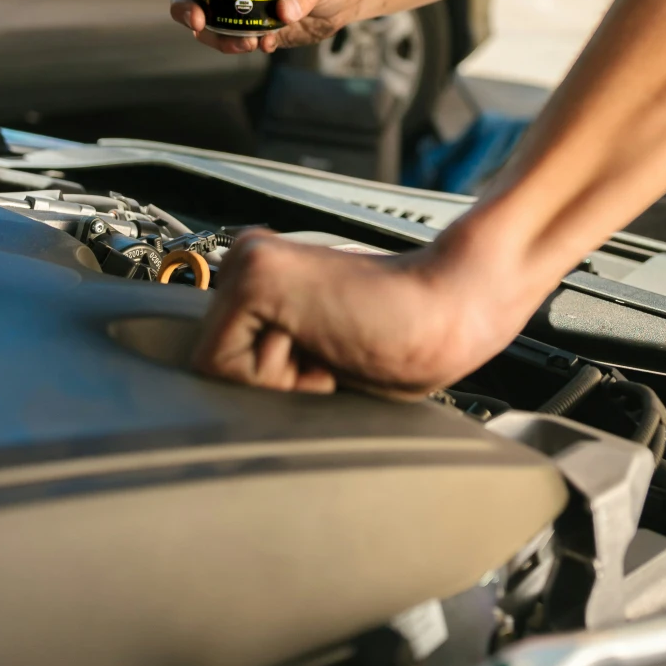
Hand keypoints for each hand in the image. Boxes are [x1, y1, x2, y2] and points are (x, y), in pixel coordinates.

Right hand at [168, 0, 370, 57]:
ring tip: (242, 43)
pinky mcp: (248, 29)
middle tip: (198, 21)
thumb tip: (284, 11)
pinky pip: (229, 40)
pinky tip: (264, 45)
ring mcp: (235, 5)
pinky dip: (238, 45)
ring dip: (212, 36)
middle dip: (184, 7)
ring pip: (203, 21)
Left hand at [189, 222, 515, 395]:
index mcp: (261, 279)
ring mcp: (246, 264)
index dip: (276, 385)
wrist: (450, 308)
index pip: (223, 362)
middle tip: (331, 349)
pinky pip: (227, 367)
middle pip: (214, 365)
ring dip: (279, 379)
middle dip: (272, 381)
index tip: (326, 358)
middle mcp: (245, 262)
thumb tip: (227, 402)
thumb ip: (273, 358)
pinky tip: (325, 340)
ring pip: (216, 368)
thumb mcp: (320, 357)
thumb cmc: (403, 341)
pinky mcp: (255, 276)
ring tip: (331, 343)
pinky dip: (278, 376)